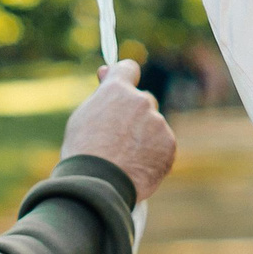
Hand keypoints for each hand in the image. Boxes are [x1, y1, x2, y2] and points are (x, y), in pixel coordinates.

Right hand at [60, 60, 176, 200]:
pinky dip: (154, 153)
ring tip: (125, 158)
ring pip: (153, 125)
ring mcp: (157, 122)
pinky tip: (138, 166)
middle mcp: (140, 101)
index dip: (125, 78)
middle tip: (119, 137)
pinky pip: (163, 144)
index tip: (123, 86)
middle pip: (143, 101)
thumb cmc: (83, 152)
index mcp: (117, 90)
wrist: (98, 185)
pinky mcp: (169, 144)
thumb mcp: (83, 117)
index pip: (128, 68)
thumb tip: (106, 71)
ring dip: (144, 136)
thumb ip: (101, 95)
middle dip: (135, 114)